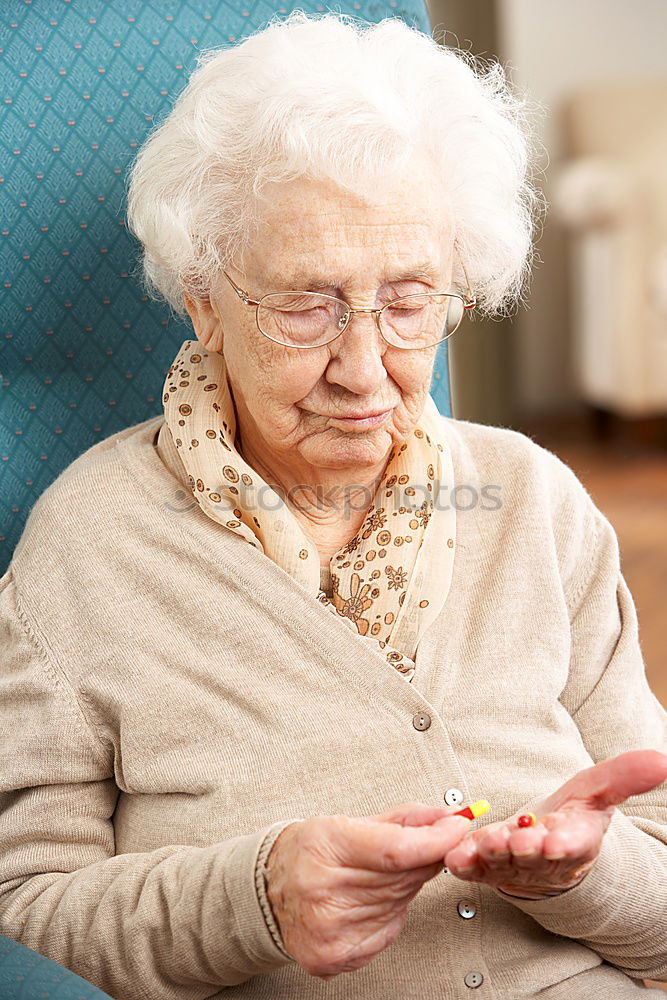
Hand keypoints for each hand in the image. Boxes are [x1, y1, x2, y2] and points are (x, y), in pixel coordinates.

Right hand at [263, 802, 472, 979]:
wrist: (266, 891)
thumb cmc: (307, 852)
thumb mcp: (347, 821)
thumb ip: (404, 820)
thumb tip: (449, 818)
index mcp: (324, 847)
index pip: (396, 850)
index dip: (435, 841)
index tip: (457, 829)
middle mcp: (322, 891)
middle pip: (401, 878)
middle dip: (423, 859)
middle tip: (423, 846)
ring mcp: (328, 928)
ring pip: (399, 903)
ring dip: (404, 887)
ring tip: (378, 874)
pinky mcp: (333, 956)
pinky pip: (388, 931)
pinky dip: (389, 914)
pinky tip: (368, 900)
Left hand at [444, 749, 666, 899]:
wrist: (546, 843)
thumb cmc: (573, 815)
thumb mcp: (598, 790)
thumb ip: (625, 776)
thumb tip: (663, 760)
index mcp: (575, 842)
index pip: (573, 845)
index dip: (563, 842)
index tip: (554, 838)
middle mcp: (544, 861)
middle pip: (535, 858)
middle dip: (524, 848)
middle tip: (516, 839)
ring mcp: (515, 868)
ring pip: (503, 865)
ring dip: (492, 855)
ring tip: (485, 842)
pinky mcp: (487, 869)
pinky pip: (475, 870)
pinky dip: (464, 864)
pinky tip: (455, 856)